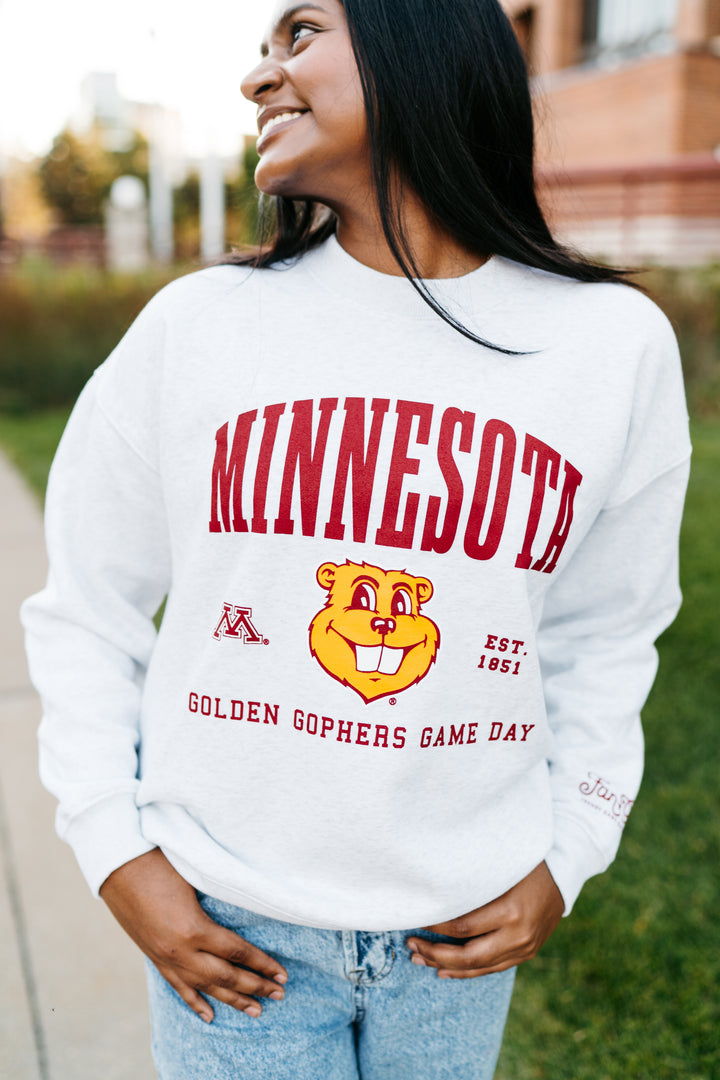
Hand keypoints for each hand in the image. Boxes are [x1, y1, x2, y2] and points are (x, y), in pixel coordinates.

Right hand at [99, 848, 287, 1021]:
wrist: (118, 865)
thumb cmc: (160, 861)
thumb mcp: (196, 877)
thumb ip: (220, 897)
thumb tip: (252, 900)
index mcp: (193, 928)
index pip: (236, 952)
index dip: (261, 963)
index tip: (282, 972)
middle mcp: (180, 951)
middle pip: (225, 976)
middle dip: (255, 986)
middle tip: (280, 994)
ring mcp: (165, 957)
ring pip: (205, 987)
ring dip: (233, 1000)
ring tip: (257, 1010)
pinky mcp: (154, 957)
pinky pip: (178, 986)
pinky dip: (195, 1002)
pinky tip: (209, 1016)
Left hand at [406, 861, 563, 978]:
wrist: (563, 870)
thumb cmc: (524, 861)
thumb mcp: (499, 866)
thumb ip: (471, 883)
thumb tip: (432, 892)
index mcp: (510, 911)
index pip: (462, 927)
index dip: (434, 925)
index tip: (415, 917)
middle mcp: (518, 935)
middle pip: (467, 956)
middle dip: (434, 954)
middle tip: (411, 946)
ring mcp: (524, 948)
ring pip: (478, 968)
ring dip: (445, 966)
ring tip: (419, 959)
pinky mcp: (526, 953)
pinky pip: (491, 969)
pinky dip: (466, 972)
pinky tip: (444, 971)